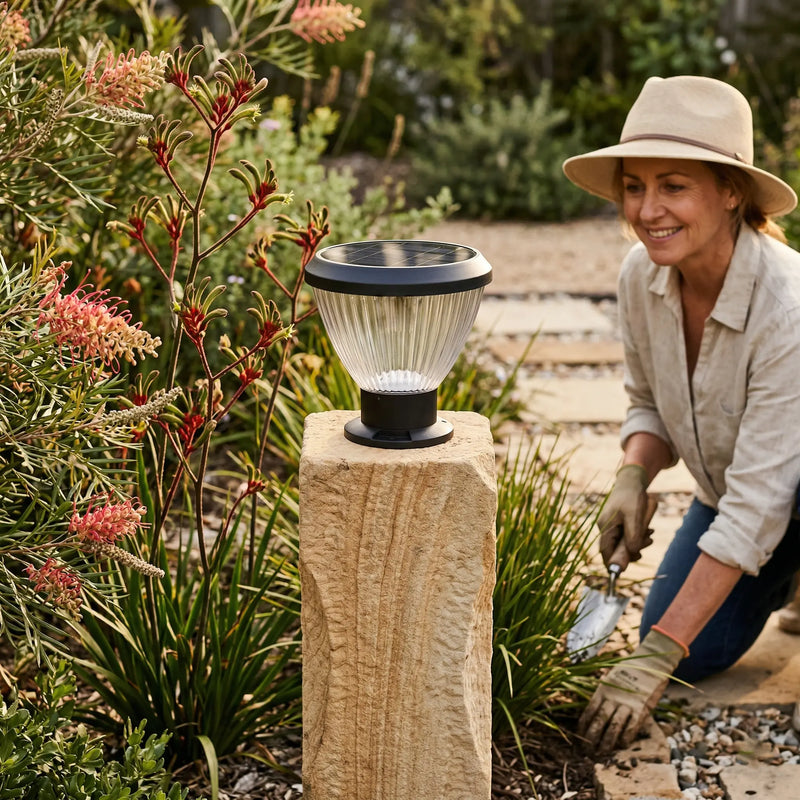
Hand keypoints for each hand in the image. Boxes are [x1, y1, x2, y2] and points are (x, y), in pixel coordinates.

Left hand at [578, 628, 684, 752]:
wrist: (650, 663)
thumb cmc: (628, 671)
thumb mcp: (610, 678)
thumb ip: (603, 692)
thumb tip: (593, 708)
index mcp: (603, 689)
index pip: (589, 710)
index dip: (583, 725)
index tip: (579, 736)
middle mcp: (613, 697)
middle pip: (599, 720)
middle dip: (592, 737)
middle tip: (587, 750)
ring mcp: (627, 703)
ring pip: (614, 726)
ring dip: (607, 741)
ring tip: (602, 752)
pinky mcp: (641, 708)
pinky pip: (632, 726)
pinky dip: (626, 737)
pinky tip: (621, 744)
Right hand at [598, 464, 653, 566]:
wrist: (632, 480)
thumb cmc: (632, 496)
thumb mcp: (635, 516)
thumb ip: (633, 536)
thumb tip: (632, 554)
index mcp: (605, 526)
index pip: (605, 552)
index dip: (613, 563)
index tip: (624, 570)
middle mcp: (605, 527)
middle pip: (616, 548)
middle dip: (632, 550)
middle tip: (648, 541)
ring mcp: (611, 525)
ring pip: (623, 543)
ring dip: (637, 542)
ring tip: (650, 533)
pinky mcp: (619, 523)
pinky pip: (627, 535)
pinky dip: (637, 535)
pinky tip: (647, 530)